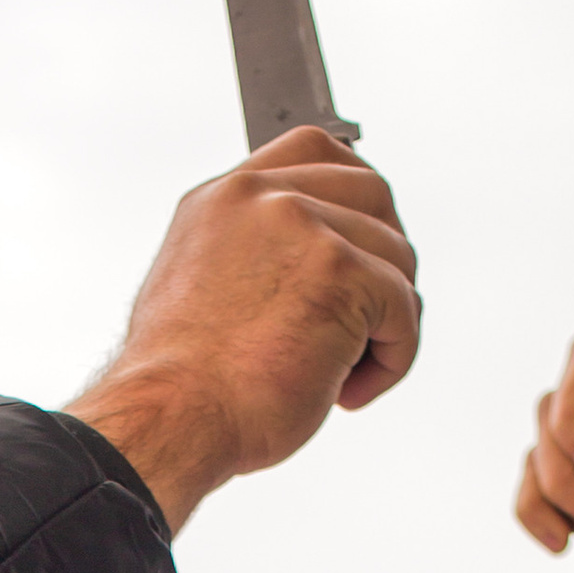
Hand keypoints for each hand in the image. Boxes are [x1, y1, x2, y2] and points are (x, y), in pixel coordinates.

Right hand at [68, 128, 419, 533]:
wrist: (169, 419)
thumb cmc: (180, 386)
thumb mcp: (200, 293)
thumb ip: (249, 260)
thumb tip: (301, 277)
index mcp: (224, 199)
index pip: (314, 154)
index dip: (353, 200)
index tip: (359, 248)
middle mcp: (262, 199)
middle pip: (373, 196)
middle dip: (384, 262)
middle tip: (366, 323)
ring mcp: (302, 226)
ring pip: (396, 257)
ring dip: (385, 324)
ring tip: (341, 375)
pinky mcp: (339, 269)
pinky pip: (404, 306)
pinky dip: (393, 358)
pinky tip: (349, 390)